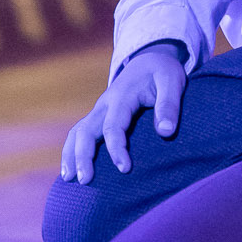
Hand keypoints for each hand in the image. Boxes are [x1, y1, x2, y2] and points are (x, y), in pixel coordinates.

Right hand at [61, 44, 187, 182]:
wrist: (149, 60)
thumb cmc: (162, 72)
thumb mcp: (172, 81)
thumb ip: (169, 105)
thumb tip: (166, 132)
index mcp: (122, 96)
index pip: (113, 126)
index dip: (117, 148)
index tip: (125, 169)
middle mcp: (105, 104)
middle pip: (86, 130)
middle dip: (82, 156)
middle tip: (86, 181)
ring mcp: (99, 110)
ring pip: (77, 132)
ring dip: (71, 154)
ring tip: (68, 179)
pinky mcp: (98, 116)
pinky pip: (80, 133)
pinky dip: (72, 150)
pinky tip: (72, 170)